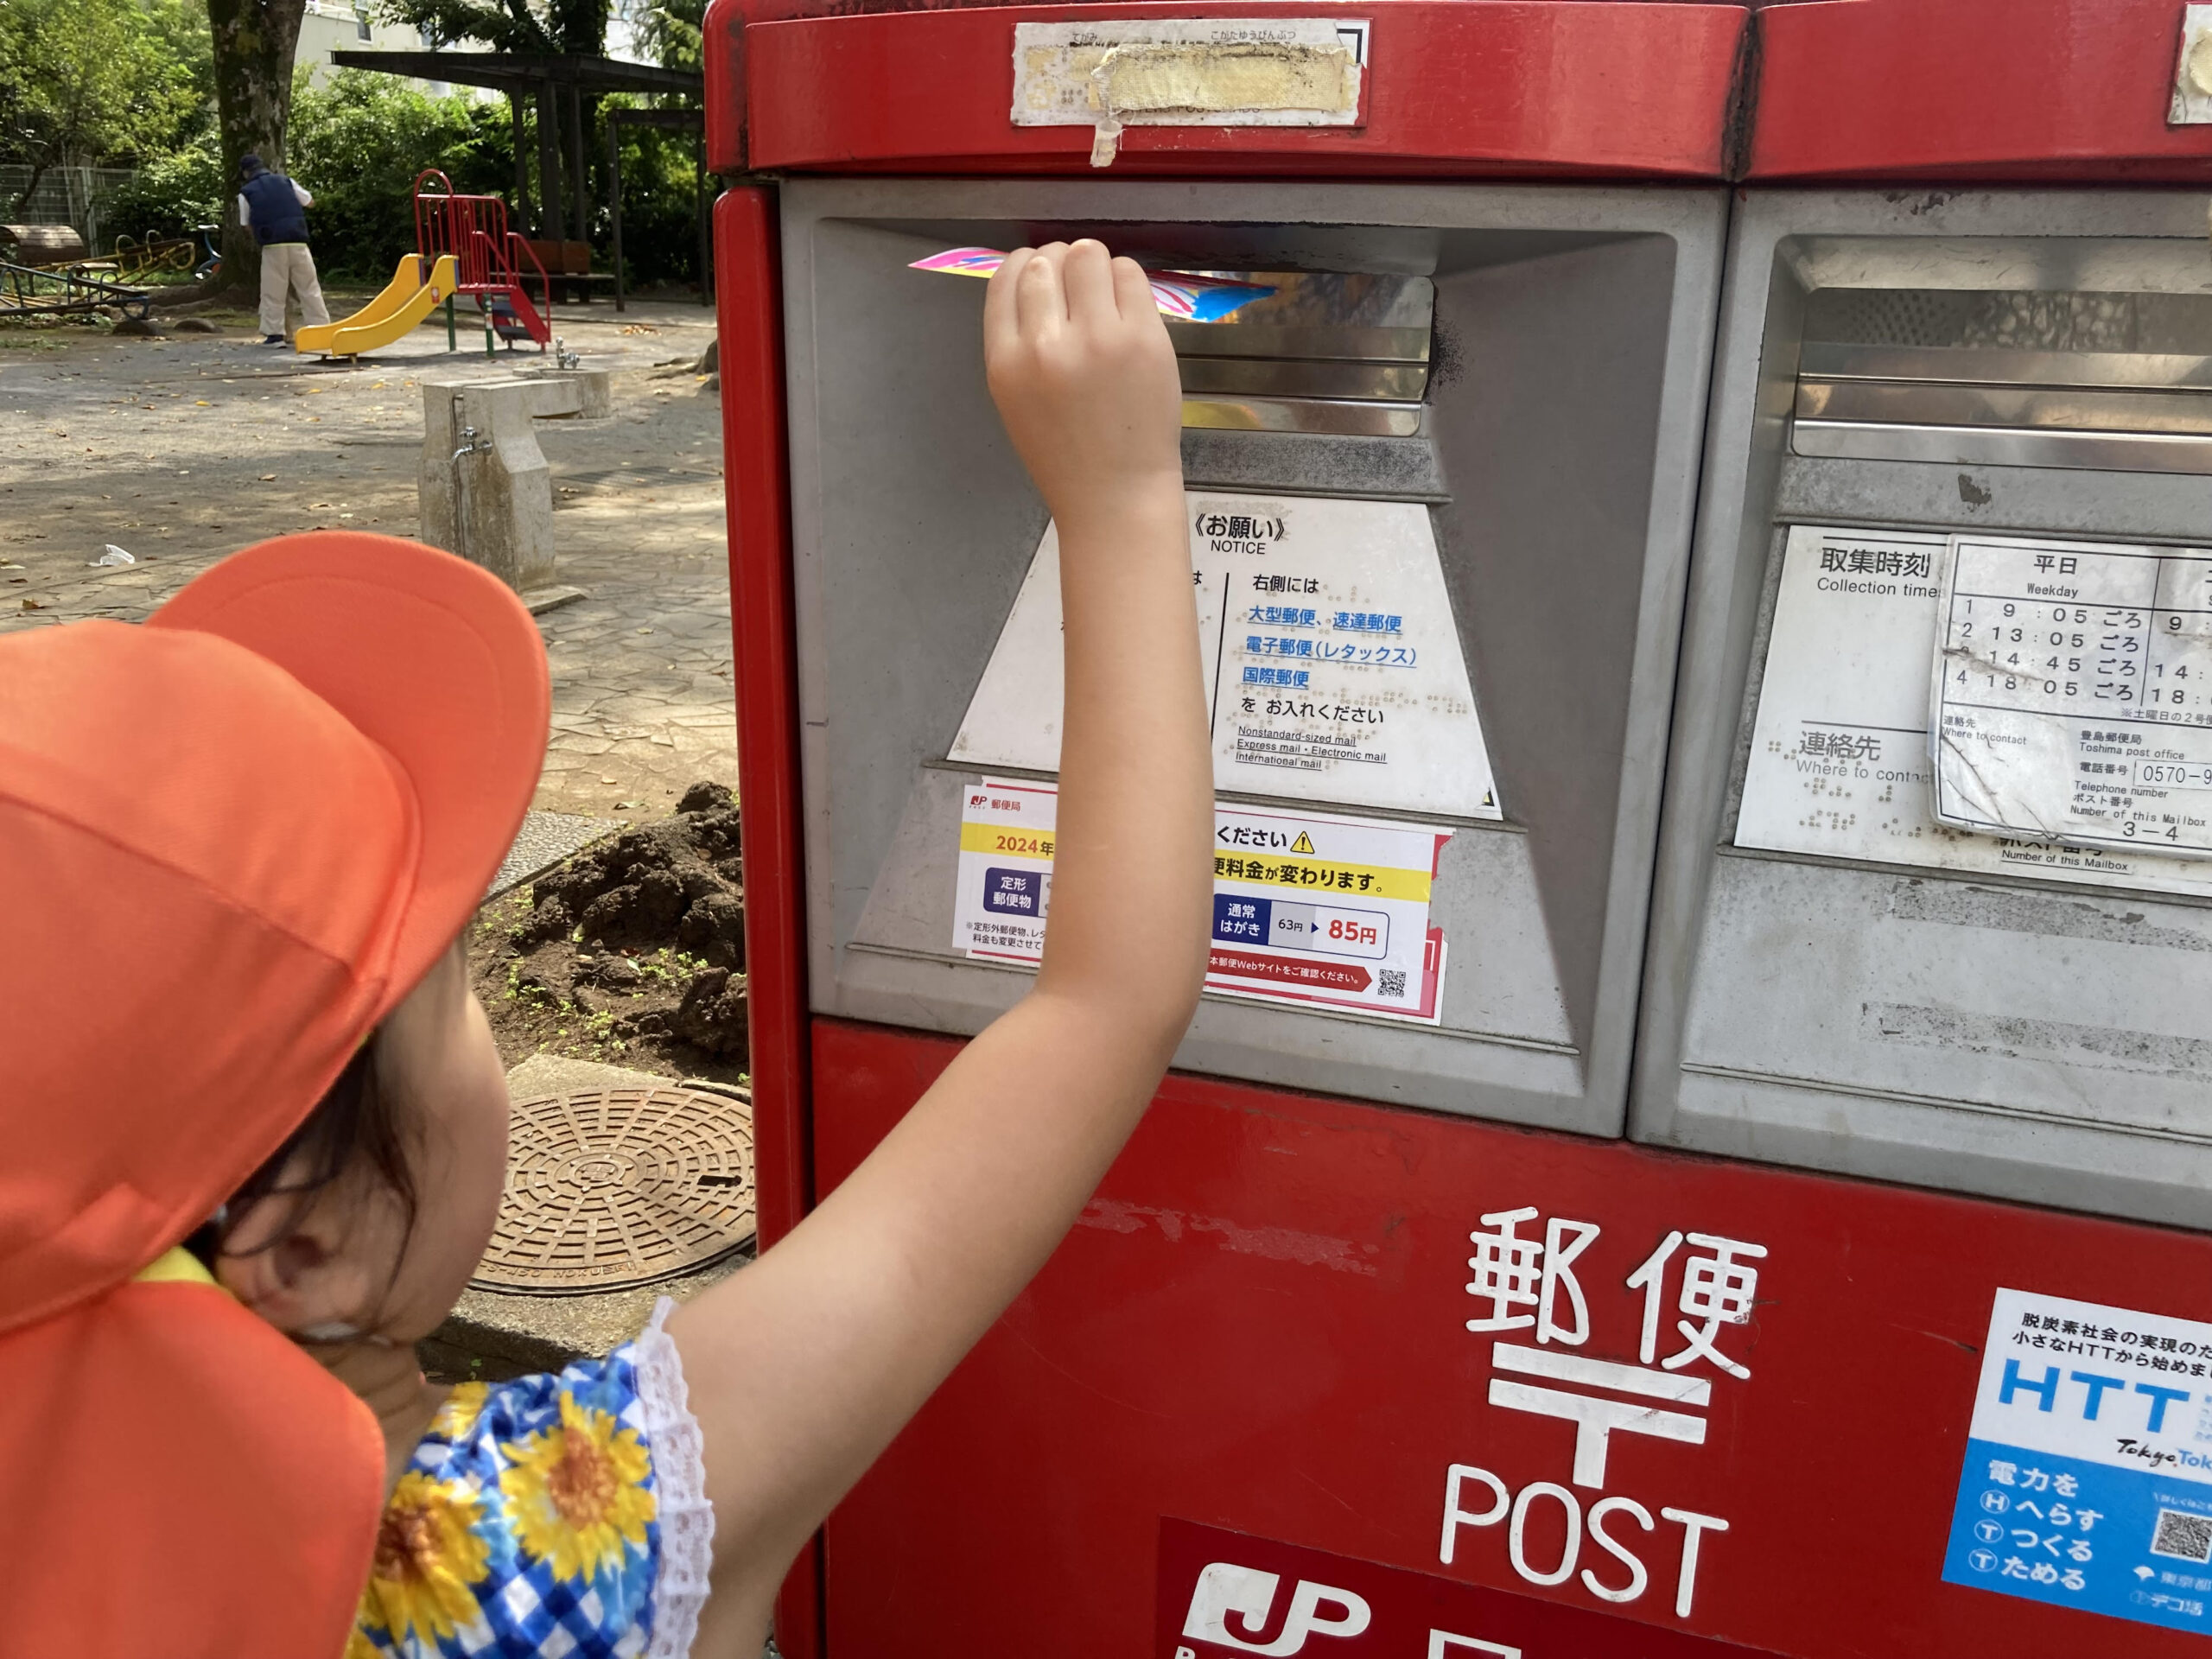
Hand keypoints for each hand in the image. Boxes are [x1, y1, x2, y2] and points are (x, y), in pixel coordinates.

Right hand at [984, 240, 1183, 533]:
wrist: (1114, 494)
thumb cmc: (1064, 452)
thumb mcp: (1014, 398)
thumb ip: (1017, 339)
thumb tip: (1035, 274)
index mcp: (1006, 361)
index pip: (1007, 278)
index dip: (1026, 264)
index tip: (1041, 271)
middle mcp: (1046, 344)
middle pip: (1048, 259)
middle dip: (1061, 262)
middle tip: (1077, 287)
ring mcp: (1098, 338)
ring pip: (1089, 255)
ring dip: (1094, 264)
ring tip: (1102, 292)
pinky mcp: (1143, 338)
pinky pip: (1131, 274)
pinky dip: (1126, 278)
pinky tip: (1125, 305)